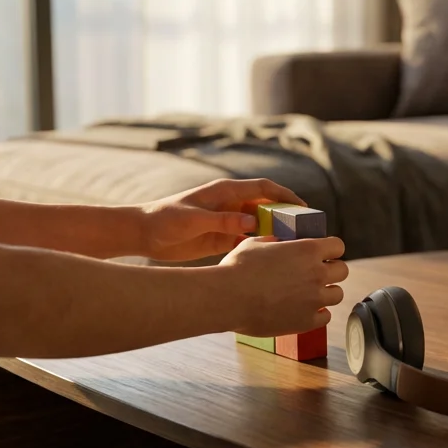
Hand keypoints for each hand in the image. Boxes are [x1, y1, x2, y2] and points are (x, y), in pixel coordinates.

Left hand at [134, 178, 304, 261]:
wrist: (143, 234)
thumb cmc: (165, 219)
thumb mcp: (193, 219)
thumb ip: (223, 221)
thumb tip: (252, 223)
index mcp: (225, 192)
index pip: (263, 188)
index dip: (285, 195)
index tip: (302, 207)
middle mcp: (230, 205)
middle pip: (266, 207)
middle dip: (285, 216)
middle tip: (305, 231)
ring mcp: (227, 222)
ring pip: (259, 226)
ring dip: (274, 233)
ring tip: (293, 247)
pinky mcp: (222, 239)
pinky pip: (247, 241)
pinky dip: (259, 247)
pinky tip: (270, 258)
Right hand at [221, 234, 347, 335]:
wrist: (227, 298)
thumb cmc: (237, 268)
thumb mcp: (255, 244)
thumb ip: (274, 243)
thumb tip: (278, 244)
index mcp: (308, 250)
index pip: (338, 246)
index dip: (330, 250)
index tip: (323, 255)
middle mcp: (317, 273)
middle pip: (343, 270)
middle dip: (331, 271)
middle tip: (316, 275)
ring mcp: (314, 299)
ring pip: (337, 295)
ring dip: (326, 293)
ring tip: (309, 294)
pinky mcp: (307, 321)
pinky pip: (325, 317)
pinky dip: (317, 314)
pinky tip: (304, 310)